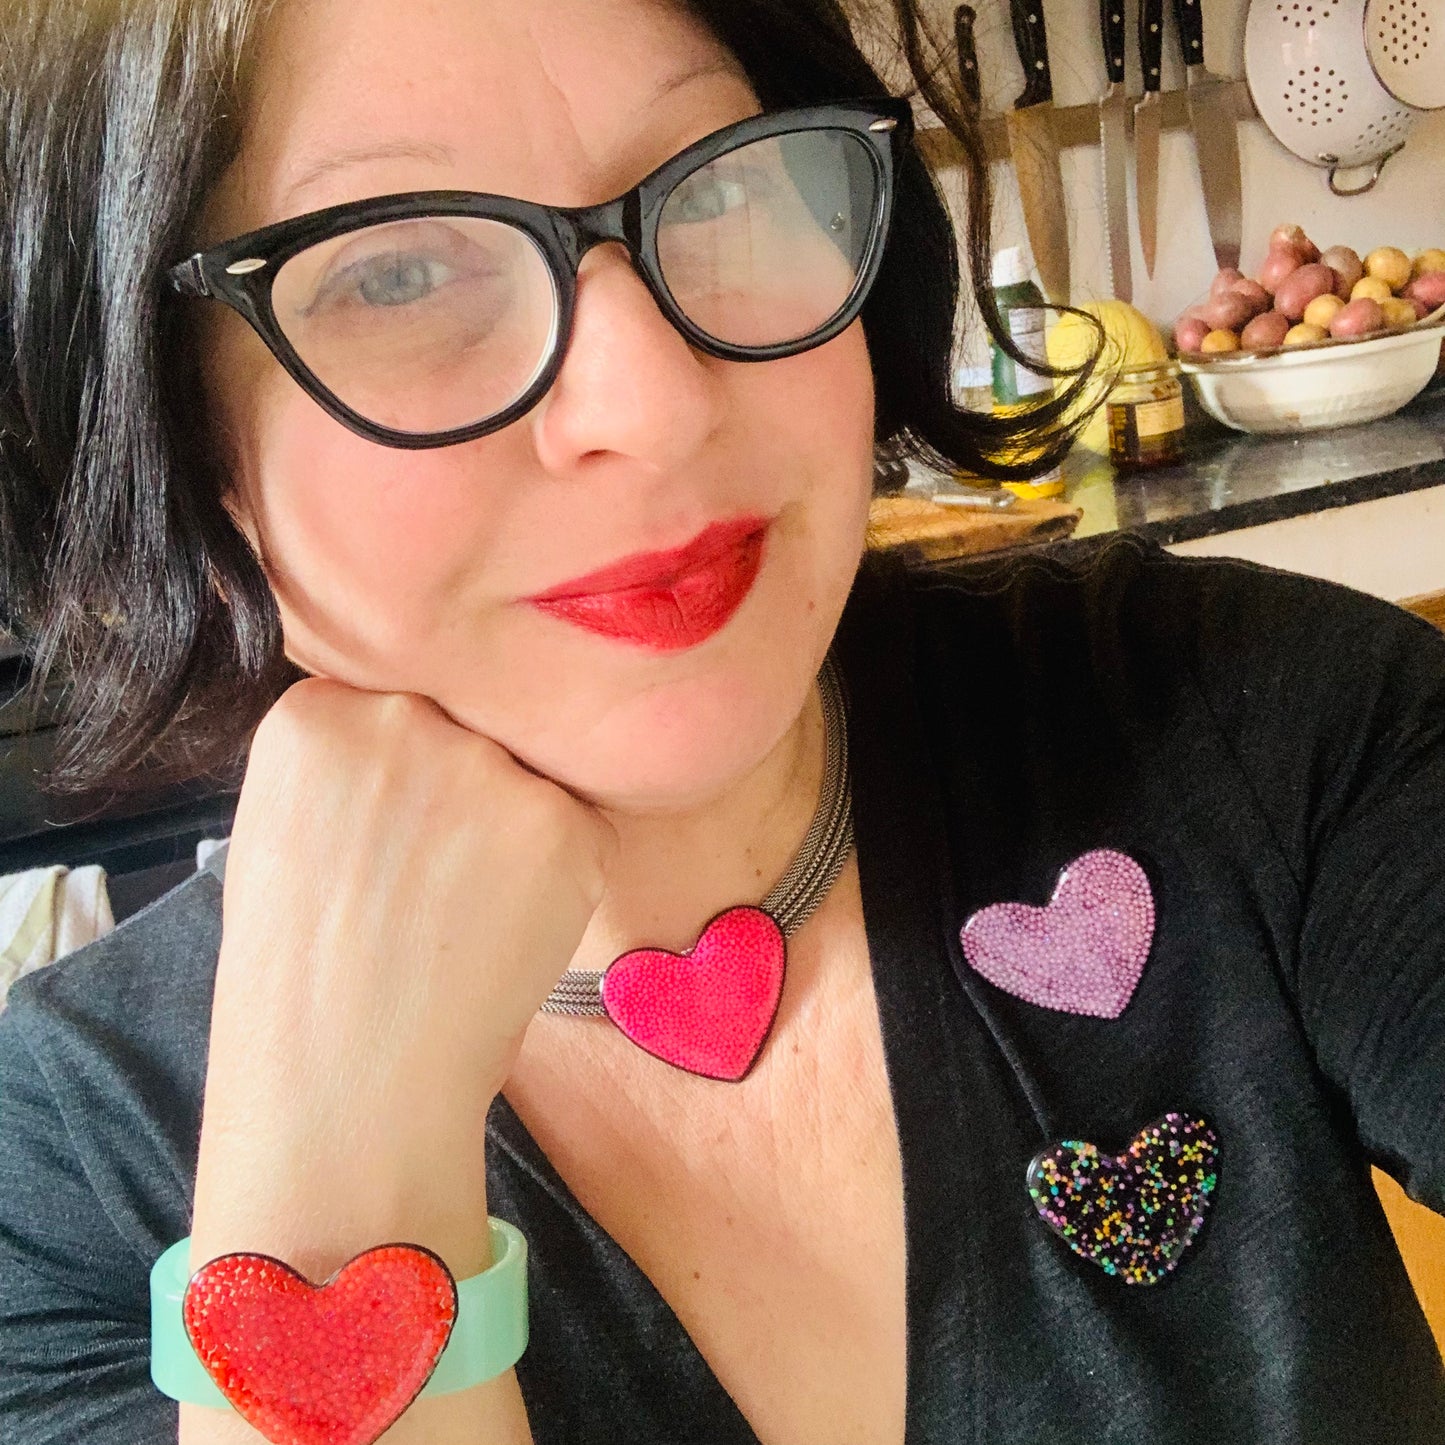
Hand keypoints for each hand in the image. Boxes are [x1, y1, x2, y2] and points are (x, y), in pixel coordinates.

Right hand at [214, 676, 615, 1112]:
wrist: (346, 1083)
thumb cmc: (306, 976)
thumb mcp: (283, 831)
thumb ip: (350, 761)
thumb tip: (430, 728)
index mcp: (314, 714)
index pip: (395, 701)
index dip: (408, 773)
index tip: (394, 828)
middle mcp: (399, 716)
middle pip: (467, 726)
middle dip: (464, 787)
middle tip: (435, 877)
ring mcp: (483, 765)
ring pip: (527, 774)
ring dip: (516, 827)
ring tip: (466, 911)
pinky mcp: (557, 820)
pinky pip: (580, 824)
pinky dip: (563, 872)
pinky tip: (508, 927)